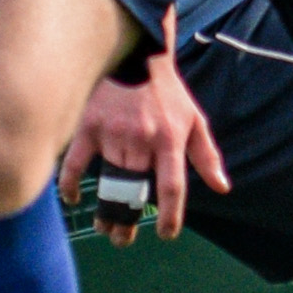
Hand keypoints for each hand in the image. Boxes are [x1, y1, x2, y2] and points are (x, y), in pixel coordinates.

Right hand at [58, 18, 229, 240]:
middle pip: (135, 191)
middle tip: (124, 239)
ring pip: (109, 182)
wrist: (137, 53)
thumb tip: (221, 187)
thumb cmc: (167, 92)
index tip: (166, 233)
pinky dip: (71, 183)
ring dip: (105, 209)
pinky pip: (76, 163)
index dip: (170, 215)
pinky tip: (73, 198)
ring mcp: (114, 133)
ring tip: (105, 227)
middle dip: (128, 221)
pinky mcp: (89, 126)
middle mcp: (143, 139)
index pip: (172, 187)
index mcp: (170, 139)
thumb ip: (206, 155)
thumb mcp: (194, 119)